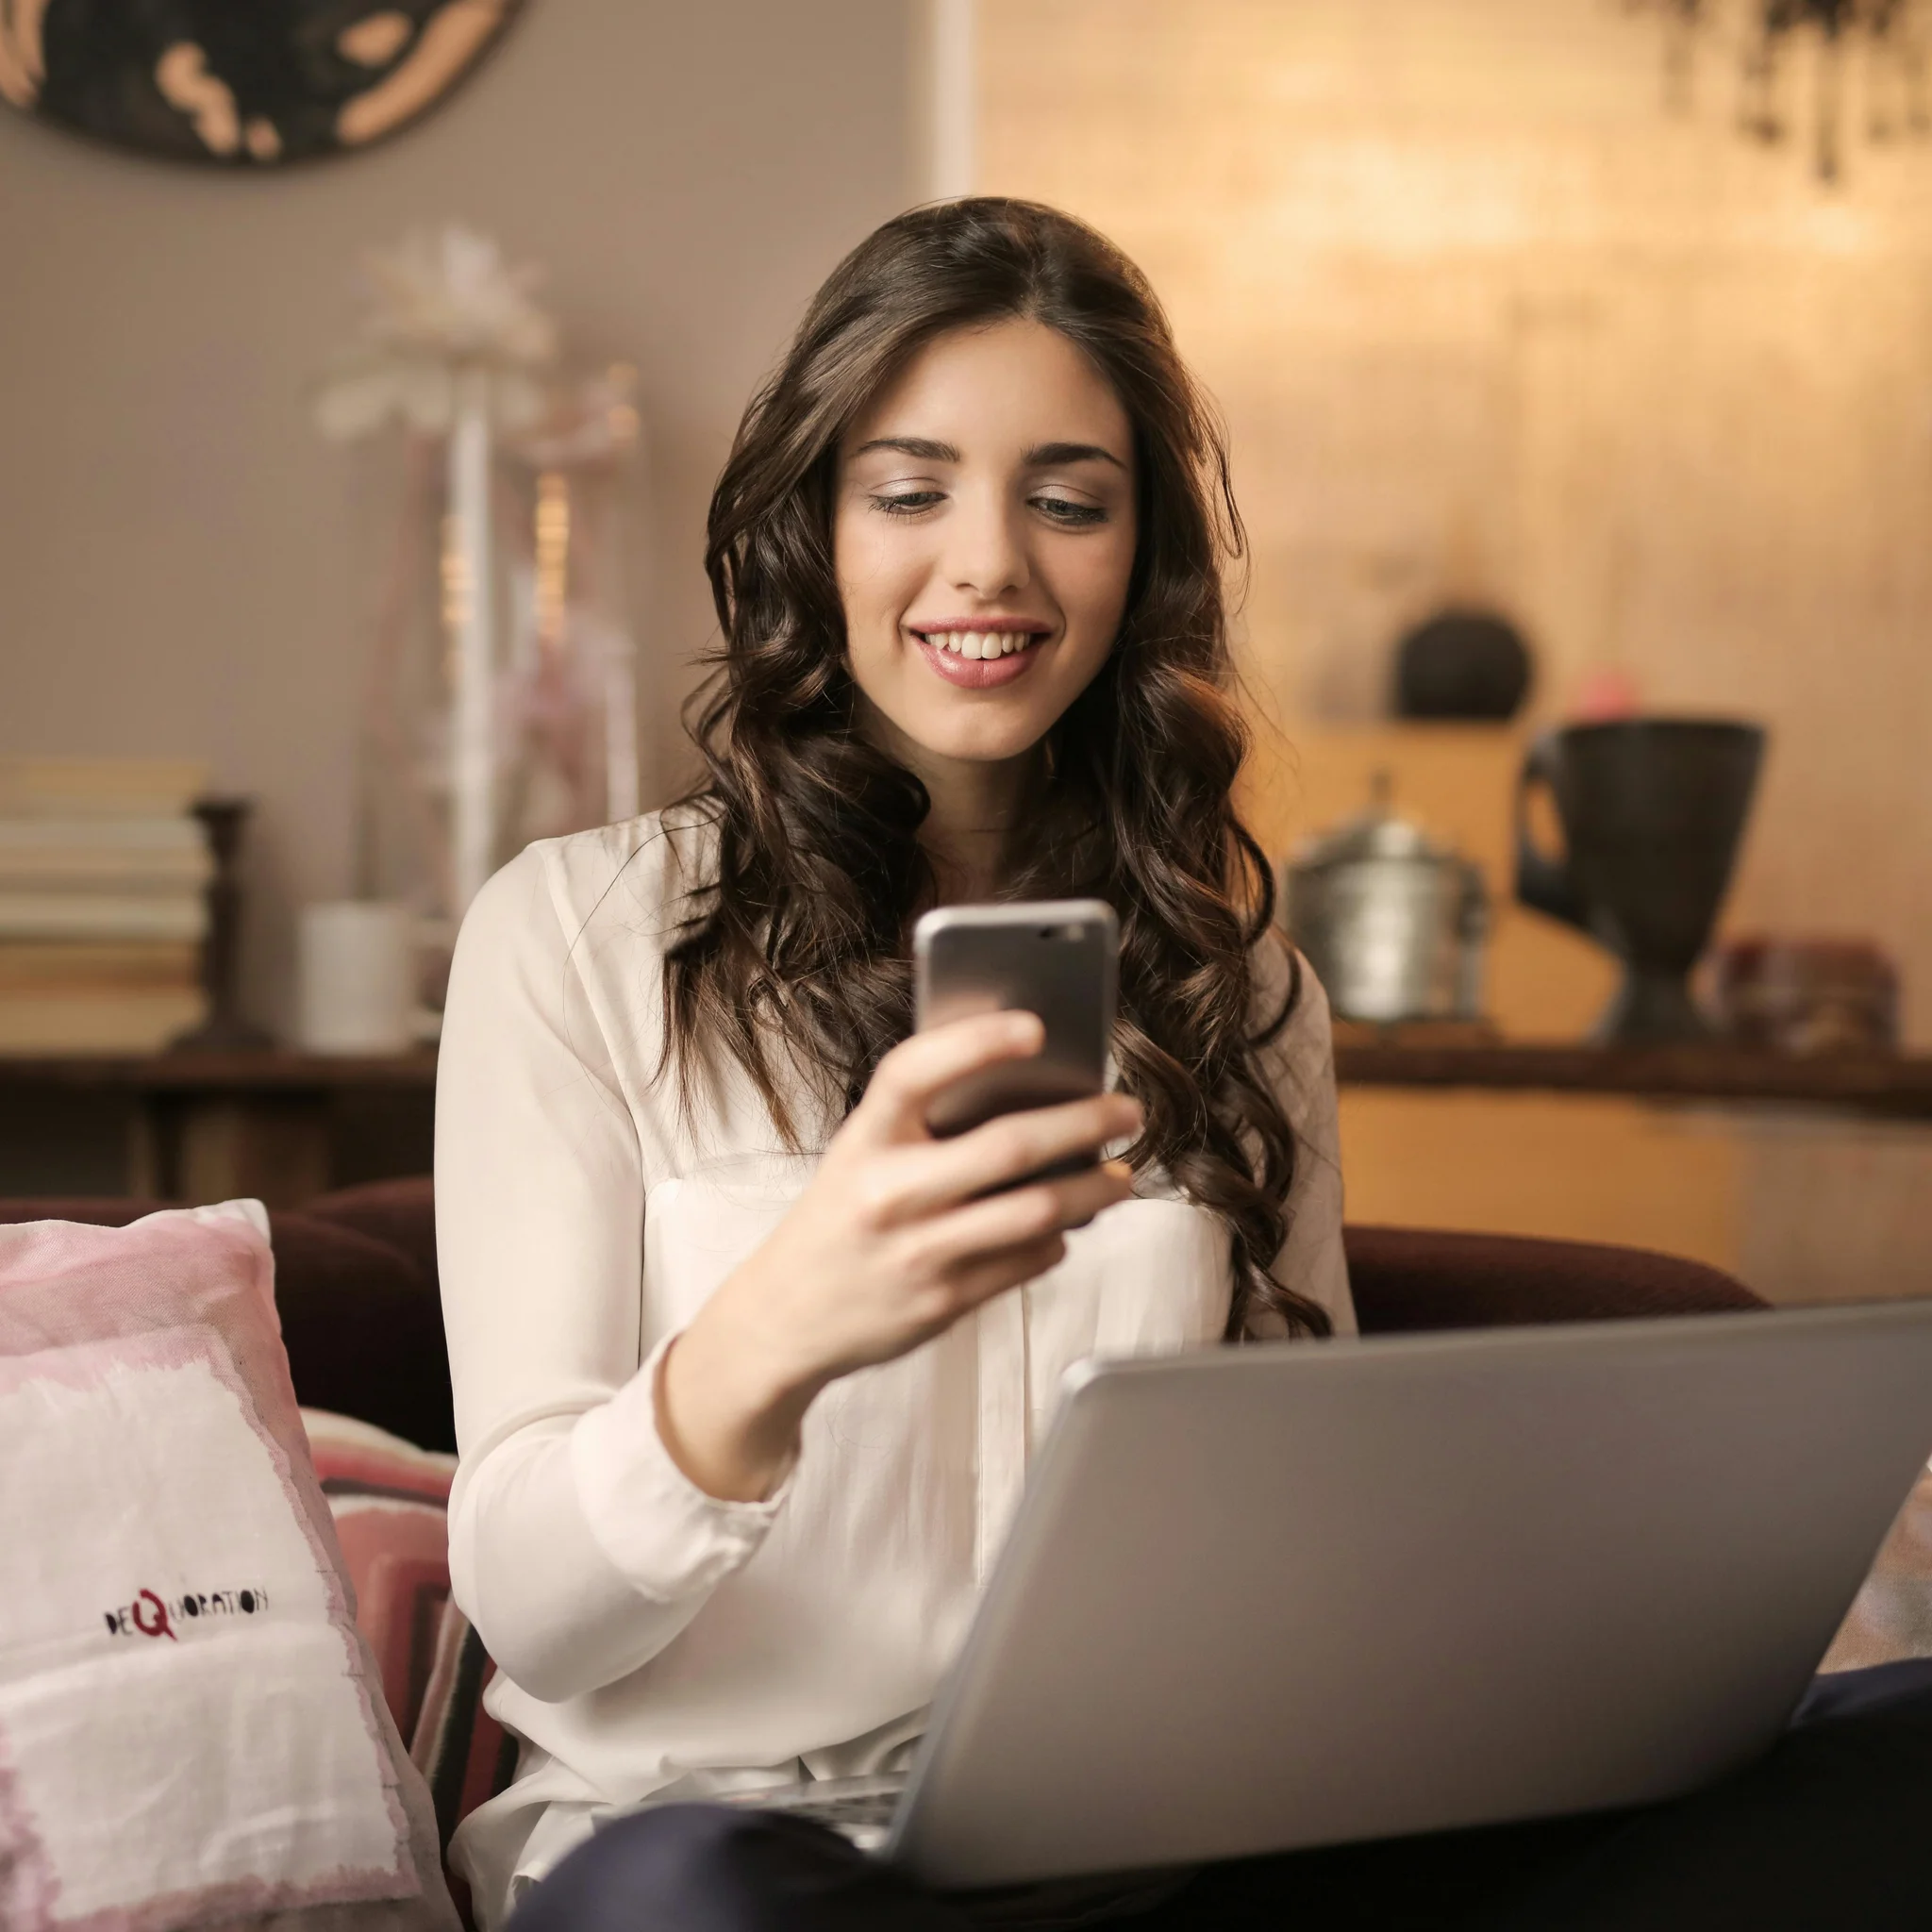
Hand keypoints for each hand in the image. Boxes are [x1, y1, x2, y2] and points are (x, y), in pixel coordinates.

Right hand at [657, 1011, 1141, 1500]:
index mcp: (863, 1140)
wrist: (786, 1317)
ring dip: (1092, 1189)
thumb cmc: (838, 1221)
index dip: (977, 1041)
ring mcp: (918, 1252)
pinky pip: (1027, 1260)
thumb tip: (1027, 1091)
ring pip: (1035, 1211)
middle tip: (1126, 1110)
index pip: (917, 1071)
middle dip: (1084, 1123)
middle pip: (1007, 1148)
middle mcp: (888, 1194)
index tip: (1035, 1027)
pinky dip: (1058, 1238)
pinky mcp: (943, 1301)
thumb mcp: (859, 1155)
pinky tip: (1066, 1224)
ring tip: (1120, 1175)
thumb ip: (922, 1124)